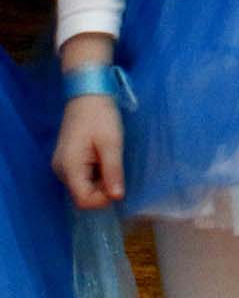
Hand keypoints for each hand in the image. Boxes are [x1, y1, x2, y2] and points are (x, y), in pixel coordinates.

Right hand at [52, 91, 125, 208]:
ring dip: (101, 182)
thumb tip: (117, 197)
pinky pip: (83, 178)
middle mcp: (62, 170)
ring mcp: (63, 166)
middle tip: (115, 167)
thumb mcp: (111, 144)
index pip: (83, 200)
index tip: (117, 182)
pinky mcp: (68, 161)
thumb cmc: (100, 116)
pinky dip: (96, 174)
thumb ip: (113, 172)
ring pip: (84, 188)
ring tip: (109, 159)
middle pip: (83, 196)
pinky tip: (103, 158)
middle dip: (103, 189)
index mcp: (69, 166)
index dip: (103, 199)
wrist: (87, 96)